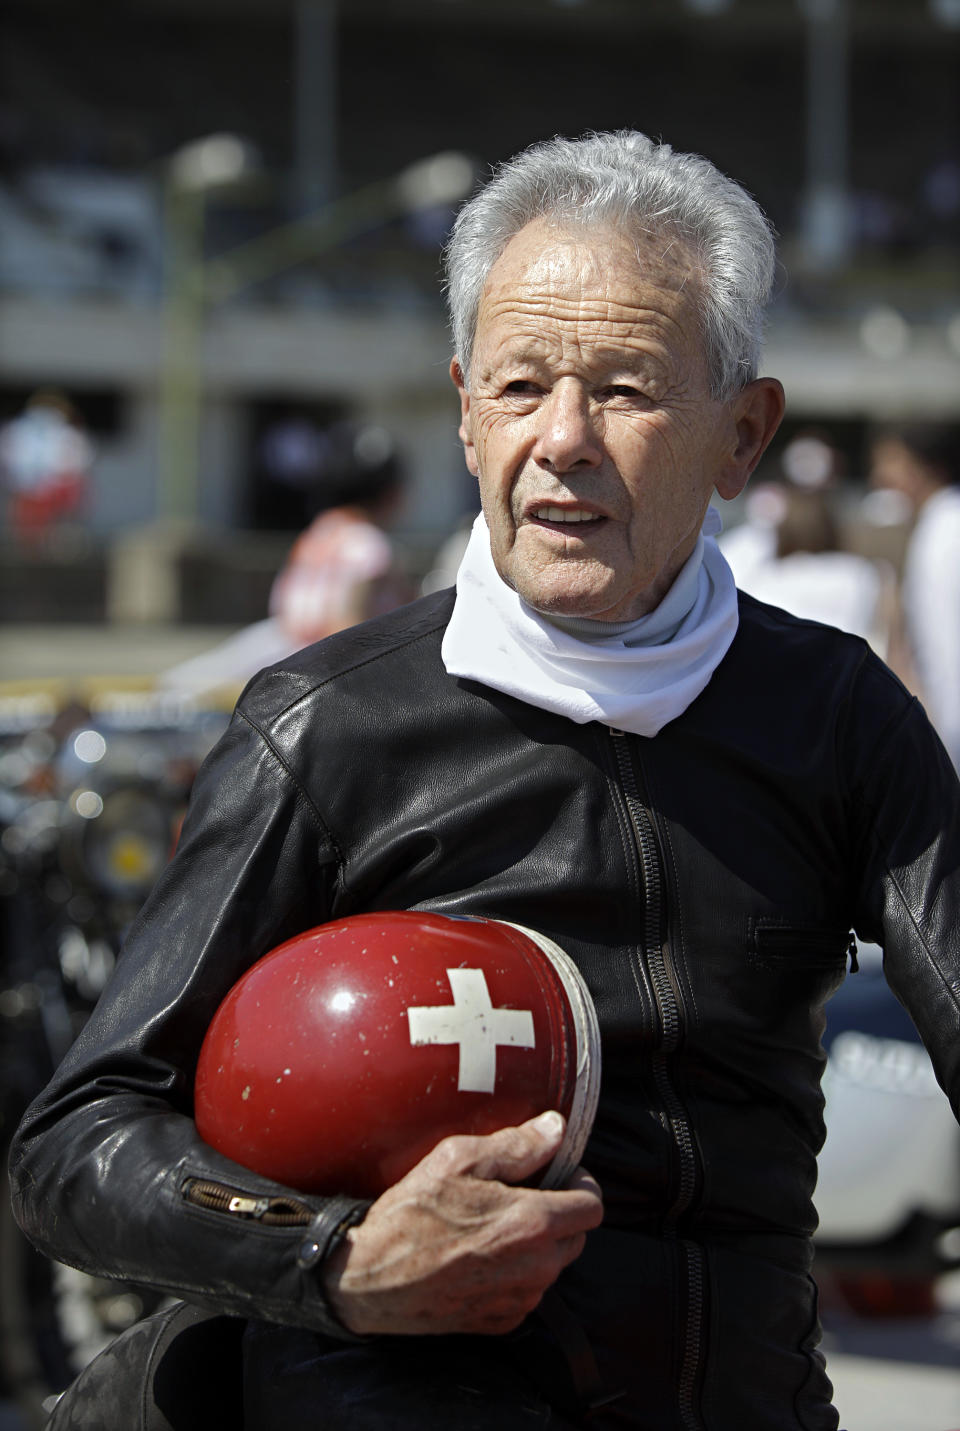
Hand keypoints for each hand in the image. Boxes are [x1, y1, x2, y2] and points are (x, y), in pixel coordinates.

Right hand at [321, 1109, 602, 1335]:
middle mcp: (537, 1268)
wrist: (369, 1277)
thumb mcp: (458, 1160)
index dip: (579, 1182)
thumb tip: (557, 1128)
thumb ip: (516, 1146)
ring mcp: (520, 1300)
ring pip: (552, 1265)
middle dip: (558, 1212)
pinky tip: (479, 1256)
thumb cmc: (411, 1214)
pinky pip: (527, 1291)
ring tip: (492, 1225)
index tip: (555, 1171)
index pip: (593, 1206)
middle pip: (577, 1236)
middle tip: (518, 1195)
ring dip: (536, 1244)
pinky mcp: (501, 1322)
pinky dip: (515, 1273)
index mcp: (534, 1224)